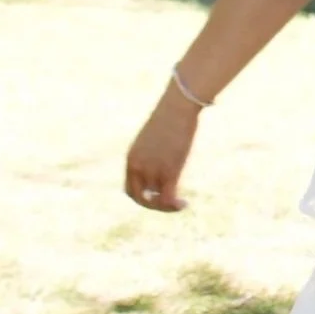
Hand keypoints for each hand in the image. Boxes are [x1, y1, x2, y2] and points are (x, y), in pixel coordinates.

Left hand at [125, 81, 199, 210]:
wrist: (177, 108)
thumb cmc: (170, 116)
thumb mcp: (156, 136)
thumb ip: (155, 150)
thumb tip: (164, 154)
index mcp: (132, 159)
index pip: (130, 189)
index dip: (143, 196)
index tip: (158, 195)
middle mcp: (138, 167)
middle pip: (139, 198)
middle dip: (152, 205)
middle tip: (168, 204)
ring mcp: (153, 170)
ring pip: (155, 200)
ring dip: (167, 206)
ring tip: (180, 204)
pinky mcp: (169, 171)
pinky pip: (168, 198)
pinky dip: (174, 206)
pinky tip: (184, 204)